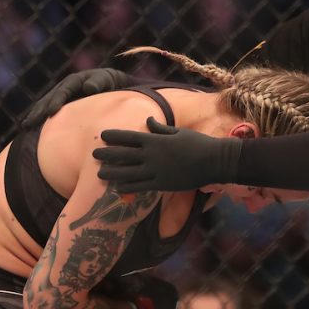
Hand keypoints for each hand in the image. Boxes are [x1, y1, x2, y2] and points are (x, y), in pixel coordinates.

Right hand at [20, 68, 131, 128]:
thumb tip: (88, 88)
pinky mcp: (63, 107)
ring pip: (46, 106)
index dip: (56, 100)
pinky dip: (41, 120)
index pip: (64, 90)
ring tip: (25, 126)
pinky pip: (50, 113)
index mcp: (75, 81)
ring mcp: (63, 98)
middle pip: (49, 99)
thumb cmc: (113, 84)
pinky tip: (32, 130)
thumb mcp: (108, 80)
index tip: (51, 112)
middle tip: (30, 123)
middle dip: (40, 110)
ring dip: (36, 116)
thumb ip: (99, 82)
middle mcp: (65, 88)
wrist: (115, 87)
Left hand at [93, 116, 241, 191]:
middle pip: (124, 154)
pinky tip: (117, 188)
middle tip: (94, 153)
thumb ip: (161, 128)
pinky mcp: (161, 184)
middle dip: (107, 154)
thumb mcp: (178, 132)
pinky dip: (127, 187)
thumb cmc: (198, 144)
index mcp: (156, 140)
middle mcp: (152, 155)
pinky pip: (140, 186)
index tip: (102, 135)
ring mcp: (156, 170)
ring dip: (112, 172)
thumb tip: (149, 120)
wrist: (213, 161)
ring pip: (127, 172)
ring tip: (100, 173)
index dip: (114, 136)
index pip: (129, 136)